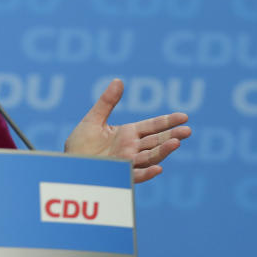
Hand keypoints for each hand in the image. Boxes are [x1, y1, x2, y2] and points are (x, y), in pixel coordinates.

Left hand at [64, 79, 191, 182]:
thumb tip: (118, 80)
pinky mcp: (119, 175)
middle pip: (156, 142)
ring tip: (176, 143)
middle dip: (171, 136)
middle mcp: (131, 148)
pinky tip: (158, 168)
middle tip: (187, 130)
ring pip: (150, 157)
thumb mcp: (93, 120)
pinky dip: (147, 173)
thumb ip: (107, 102)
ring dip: (163, 151)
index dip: (168, 122)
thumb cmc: (80, 145)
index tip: (184, 117)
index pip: (152, 127)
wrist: (69, 165)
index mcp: (128, 134)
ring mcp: (127, 162)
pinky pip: (135, 175)